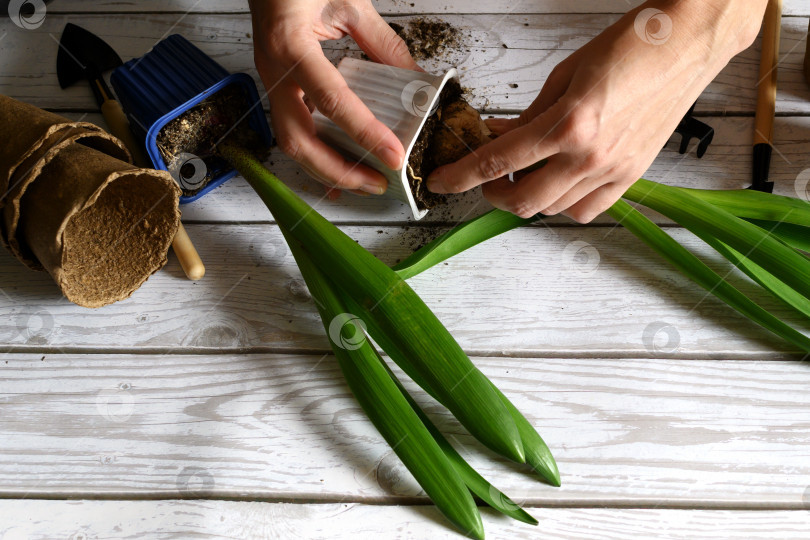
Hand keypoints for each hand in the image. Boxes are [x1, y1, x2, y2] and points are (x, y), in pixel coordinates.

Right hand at [249, 0, 419, 194]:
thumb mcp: (348, 1)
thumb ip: (382, 42)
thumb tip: (415, 78)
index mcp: (291, 45)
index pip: (332, 100)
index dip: (364, 132)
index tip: (393, 154)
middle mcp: (274, 70)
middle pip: (298, 139)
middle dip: (339, 170)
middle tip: (377, 183)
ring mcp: (271, 81)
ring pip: (291, 141)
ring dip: (327, 169)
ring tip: (364, 182)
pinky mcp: (276, 86)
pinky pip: (293, 129)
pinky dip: (317, 154)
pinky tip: (339, 170)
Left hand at [427, 0, 766, 221]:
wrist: (685, 44)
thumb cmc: (629, 47)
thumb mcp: (562, 76)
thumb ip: (527, 116)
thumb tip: (499, 137)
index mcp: (568, 124)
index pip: (497, 162)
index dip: (460, 176)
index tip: (441, 181)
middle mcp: (590, 156)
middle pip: (522, 201)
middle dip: (492, 193)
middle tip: (486, 177)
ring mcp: (614, 171)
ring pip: (552, 209)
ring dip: (527, 196)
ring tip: (524, 173)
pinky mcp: (632, 176)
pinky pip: (587, 210)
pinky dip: (562, 203)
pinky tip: (557, 182)